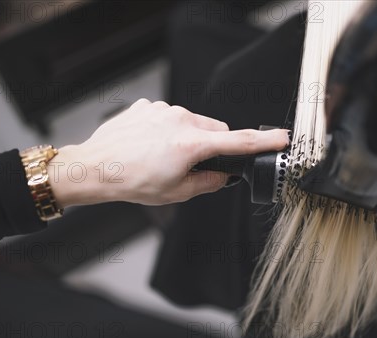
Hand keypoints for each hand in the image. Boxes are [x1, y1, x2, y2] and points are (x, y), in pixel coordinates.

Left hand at [48, 99, 288, 206]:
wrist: (94, 167)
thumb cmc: (131, 182)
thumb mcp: (176, 192)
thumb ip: (209, 183)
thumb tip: (224, 177)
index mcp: (191, 144)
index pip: (239, 141)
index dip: (264, 141)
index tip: (282, 138)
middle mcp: (181, 120)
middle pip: (217, 129)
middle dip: (215, 146)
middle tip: (195, 165)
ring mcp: (164, 110)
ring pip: (195, 122)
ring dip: (191, 138)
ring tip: (165, 156)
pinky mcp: (149, 106)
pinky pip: (172, 116)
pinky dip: (170, 130)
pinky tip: (152, 145)